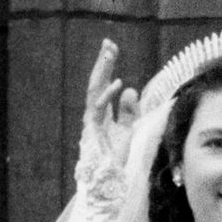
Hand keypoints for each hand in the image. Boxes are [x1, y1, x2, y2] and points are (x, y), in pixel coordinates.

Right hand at [79, 39, 139, 174]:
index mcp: (102, 111)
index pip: (103, 83)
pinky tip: (118, 83)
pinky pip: (99, 108)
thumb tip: (130, 89)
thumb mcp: (128, 129)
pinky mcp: (93, 129)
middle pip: (96, 82)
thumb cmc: (115, 156)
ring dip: (103, 71)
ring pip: (94, 89)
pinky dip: (108, 95)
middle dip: (102, 62)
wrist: (108, 178)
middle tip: (108, 43)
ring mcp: (92, 120)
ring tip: (110, 54)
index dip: (107, 66)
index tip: (112, 48)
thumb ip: (129, 111)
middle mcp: (94, 113)